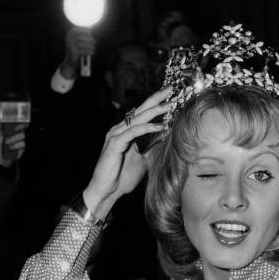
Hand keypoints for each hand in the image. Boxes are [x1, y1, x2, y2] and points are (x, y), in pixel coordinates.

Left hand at [0, 123, 26, 167]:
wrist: (0, 157)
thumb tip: (3, 120)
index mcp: (11, 129)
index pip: (18, 122)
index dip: (20, 119)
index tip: (18, 120)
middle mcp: (16, 134)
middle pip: (23, 127)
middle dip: (20, 127)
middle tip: (14, 129)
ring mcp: (20, 140)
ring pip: (22, 136)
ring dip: (13, 139)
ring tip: (6, 143)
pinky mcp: (22, 147)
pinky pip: (22, 144)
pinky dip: (15, 146)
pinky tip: (10, 148)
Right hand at [61, 27, 95, 79]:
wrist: (70, 62)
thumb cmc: (76, 51)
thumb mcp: (78, 41)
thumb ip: (83, 35)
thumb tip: (90, 27)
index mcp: (69, 34)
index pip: (77, 29)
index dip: (84, 30)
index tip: (91, 33)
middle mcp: (69, 39)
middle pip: (81, 36)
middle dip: (89, 39)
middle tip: (95, 42)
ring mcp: (70, 45)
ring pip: (83, 44)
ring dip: (91, 46)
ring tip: (94, 48)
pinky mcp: (73, 52)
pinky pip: (84, 51)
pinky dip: (89, 52)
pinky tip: (92, 53)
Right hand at [83, 87, 170, 218]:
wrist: (107, 191)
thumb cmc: (122, 177)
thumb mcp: (142, 161)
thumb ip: (151, 148)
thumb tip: (165, 138)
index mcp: (126, 133)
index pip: (143, 114)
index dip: (156, 104)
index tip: (171, 96)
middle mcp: (120, 130)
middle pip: (140, 110)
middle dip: (157, 99)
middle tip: (171, 88)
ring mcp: (116, 135)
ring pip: (138, 118)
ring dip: (155, 111)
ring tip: (170, 105)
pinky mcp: (114, 143)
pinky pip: (133, 132)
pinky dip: (147, 128)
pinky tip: (160, 126)